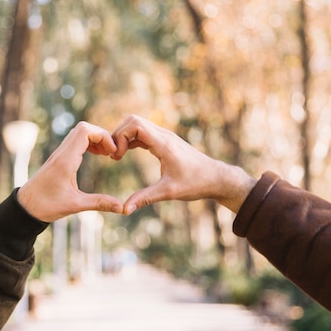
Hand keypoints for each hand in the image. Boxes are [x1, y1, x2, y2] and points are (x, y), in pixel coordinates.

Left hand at [18, 122, 122, 221]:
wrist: (25, 207)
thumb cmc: (46, 206)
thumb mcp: (75, 205)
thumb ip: (99, 203)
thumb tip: (122, 208)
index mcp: (65, 160)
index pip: (84, 131)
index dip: (102, 136)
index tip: (112, 152)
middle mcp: (61, 153)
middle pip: (83, 128)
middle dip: (101, 135)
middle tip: (111, 152)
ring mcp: (59, 154)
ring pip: (79, 133)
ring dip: (95, 139)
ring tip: (106, 154)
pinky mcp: (58, 158)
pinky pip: (75, 141)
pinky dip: (88, 143)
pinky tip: (96, 156)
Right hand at [111, 115, 256, 213]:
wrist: (216, 178)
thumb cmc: (196, 183)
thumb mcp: (169, 192)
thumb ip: (145, 198)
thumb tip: (124, 210)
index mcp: (164, 144)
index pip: (136, 125)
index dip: (121, 137)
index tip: (117, 156)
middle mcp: (164, 135)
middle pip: (133, 120)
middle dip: (119, 134)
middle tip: (114, 155)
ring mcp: (165, 137)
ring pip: (137, 125)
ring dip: (124, 137)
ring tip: (117, 156)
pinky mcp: (165, 141)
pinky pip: (143, 133)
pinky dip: (131, 140)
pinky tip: (125, 154)